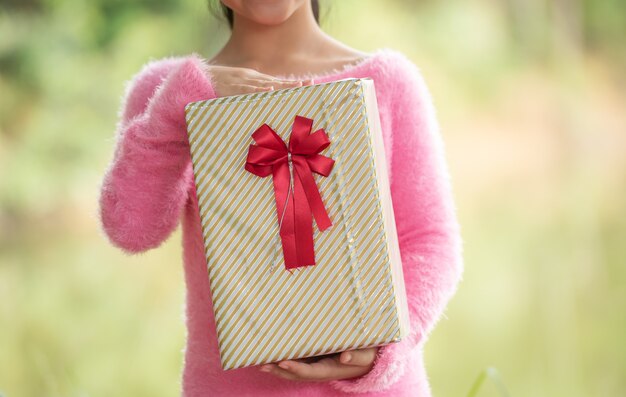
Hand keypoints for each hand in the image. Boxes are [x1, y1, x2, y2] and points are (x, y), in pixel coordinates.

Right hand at [207, 64, 313, 96]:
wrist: (202, 78)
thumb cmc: (221, 86)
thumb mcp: (240, 87)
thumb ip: (254, 93)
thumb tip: (267, 100)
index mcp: (255, 80)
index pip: (277, 82)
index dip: (292, 84)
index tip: (308, 83)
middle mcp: (252, 79)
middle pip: (276, 82)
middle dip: (292, 84)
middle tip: (309, 84)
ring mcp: (244, 83)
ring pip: (266, 85)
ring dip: (281, 86)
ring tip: (296, 87)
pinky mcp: (234, 87)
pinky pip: (248, 89)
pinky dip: (259, 90)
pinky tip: (269, 90)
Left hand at [258, 347, 378, 381]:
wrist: (370, 358)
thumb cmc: (368, 354)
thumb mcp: (367, 354)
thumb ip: (358, 355)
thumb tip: (345, 355)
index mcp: (331, 369)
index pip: (310, 371)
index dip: (296, 369)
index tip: (283, 362)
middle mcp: (320, 369)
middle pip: (296, 374)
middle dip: (279, 370)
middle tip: (262, 363)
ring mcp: (316, 365)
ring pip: (294, 369)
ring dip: (277, 367)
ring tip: (260, 360)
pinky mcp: (315, 358)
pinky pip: (298, 360)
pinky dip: (284, 358)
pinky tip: (272, 352)